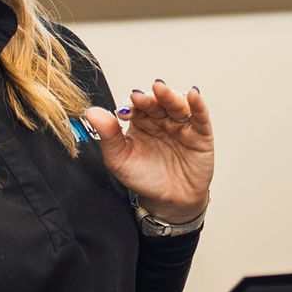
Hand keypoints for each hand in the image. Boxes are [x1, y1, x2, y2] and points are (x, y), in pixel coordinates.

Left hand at [84, 80, 213, 221]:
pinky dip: (198, 105)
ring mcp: (182, 125)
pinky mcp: (201, 134)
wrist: (168, 202)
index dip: (130, 105)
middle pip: (157, 102)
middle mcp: (162, 120)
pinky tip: (192, 95)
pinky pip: (200, 117)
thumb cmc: (144, 179)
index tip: (123, 111)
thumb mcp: (119, 160)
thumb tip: (91, 112)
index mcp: (141, 122)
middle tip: (139, 97)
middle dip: (149, 99)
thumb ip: (107, 135)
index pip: (136, 107)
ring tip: (160, 89)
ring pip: (177, 105)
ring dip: (169, 96)